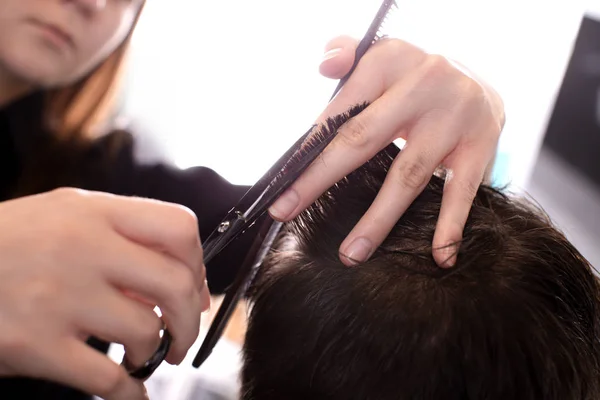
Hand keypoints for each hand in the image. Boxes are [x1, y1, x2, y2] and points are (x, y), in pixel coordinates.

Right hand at [0, 188, 209, 399]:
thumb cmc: (6, 244)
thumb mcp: (63, 219)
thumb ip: (121, 239)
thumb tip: (177, 282)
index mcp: (92, 213)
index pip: (177, 228)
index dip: (197, 263)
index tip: (194, 288)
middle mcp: (82, 248)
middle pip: (175, 284)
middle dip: (190, 320)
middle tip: (182, 336)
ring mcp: (59, 296)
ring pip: (145, 331)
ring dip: (154, 353)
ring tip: (142, 355)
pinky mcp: (35, 344)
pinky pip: (106, 378)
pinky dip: (130, 394)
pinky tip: (131, 393)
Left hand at [269, 36, 504, 266]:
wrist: (480, 81)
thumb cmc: (414, 78)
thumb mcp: (381, 56)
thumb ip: (345, 53)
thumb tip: (325, 64)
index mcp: (389, 61)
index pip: (339, 110)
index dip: (306, 151)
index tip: (281, 188)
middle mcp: (423, 83)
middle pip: (363, 140)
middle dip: (321, 180)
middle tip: (289, 212)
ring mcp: (455, 116)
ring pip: (409, 175)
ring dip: (378, 220)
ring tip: (352, 253)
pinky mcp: (482, 143)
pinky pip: (463, 191)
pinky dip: (451, 226)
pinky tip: (440, 256)